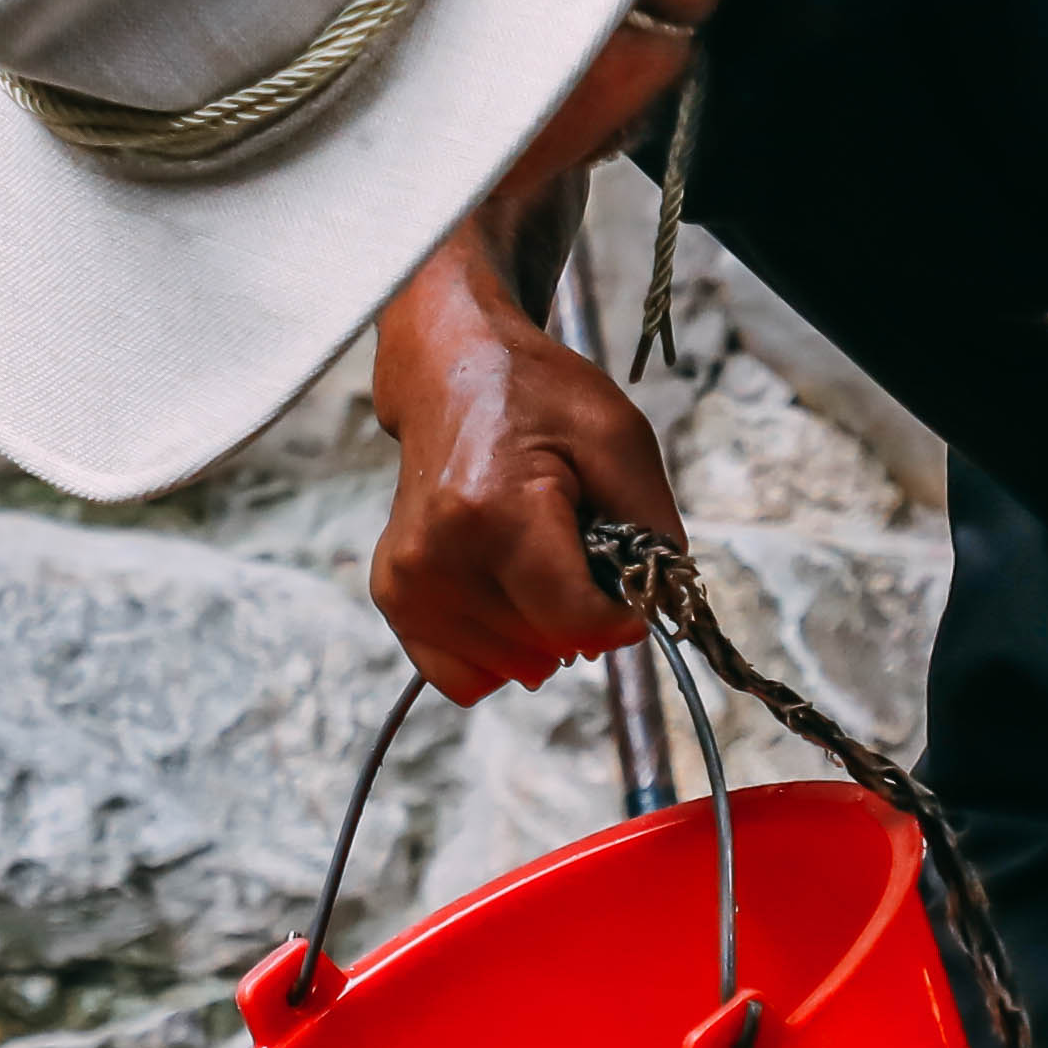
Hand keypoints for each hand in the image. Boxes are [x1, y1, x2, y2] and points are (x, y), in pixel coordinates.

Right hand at [365, 235, 673, 700]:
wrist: (449, 372)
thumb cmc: (538, 398)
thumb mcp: (620, 440)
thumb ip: (653, 531)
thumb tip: (650, 615)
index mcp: (495, 510)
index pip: (576, 622)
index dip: (621, 617)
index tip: (628, 584)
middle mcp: (437, 556)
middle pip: (548, 649)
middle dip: (582, 618)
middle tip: (576, 551)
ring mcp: (407, 582)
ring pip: (512, 668)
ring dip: (543, 633)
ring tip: (535, 562)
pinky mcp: (394, 597)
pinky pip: (462, 676)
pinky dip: (499, 652)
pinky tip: (506, 598)